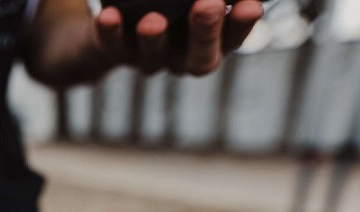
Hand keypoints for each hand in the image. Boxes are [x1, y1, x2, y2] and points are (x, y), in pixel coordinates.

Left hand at [96, 0, 262, 75]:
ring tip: (153, 20)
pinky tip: (108, 15)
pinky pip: (112, 46)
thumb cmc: (173, 3)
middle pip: (199, 57)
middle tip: (209, 5)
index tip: (251, 5)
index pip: (233, 38)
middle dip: (205, 32)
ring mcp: (150, 58)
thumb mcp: (189, 1)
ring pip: (154, 56)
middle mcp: (182, 57)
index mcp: (211, 41)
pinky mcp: (116, 52)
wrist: (120, 18)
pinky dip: (110, 32)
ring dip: (155, 38)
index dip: (242, 25)